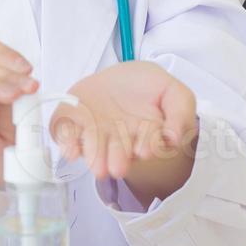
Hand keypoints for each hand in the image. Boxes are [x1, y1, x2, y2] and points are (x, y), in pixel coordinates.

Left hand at [54, 61, 199, 204]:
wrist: (120, 78)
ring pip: (92, 148)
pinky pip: (64, 133)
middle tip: (118, 167)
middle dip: (117, 159)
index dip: (147, 146)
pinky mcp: (71, 122)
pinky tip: (70, 149)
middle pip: (118, 153)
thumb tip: (174, 138)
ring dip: (94, 156)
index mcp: (145, 136)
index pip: (148, 144)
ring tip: (97, 165)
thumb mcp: (174, 92)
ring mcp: (93, 133)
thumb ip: (181, 113)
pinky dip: (66, 141)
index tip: (146, 149)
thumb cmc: (147, 88)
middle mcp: (118, 141)